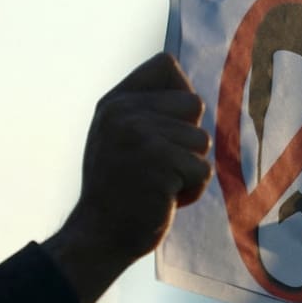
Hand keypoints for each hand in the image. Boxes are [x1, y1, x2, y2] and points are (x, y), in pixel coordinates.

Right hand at [46, 53, 211, 302]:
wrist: (99, 237)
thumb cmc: (118, 192)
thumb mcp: (121, 139)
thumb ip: (147, 113)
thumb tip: (193, 98)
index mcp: (115, 102)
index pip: (165, 65)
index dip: (178, 95)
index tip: (165, 128)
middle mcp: (125, 112)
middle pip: (193, 104)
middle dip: (188, 141)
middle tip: (158, 166)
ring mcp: (140, 135)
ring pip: (201, 140)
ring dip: (189, 170)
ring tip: (158, 185)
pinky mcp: (159, 162)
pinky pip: (202, 170)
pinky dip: (191, 192)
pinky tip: (163, 200)